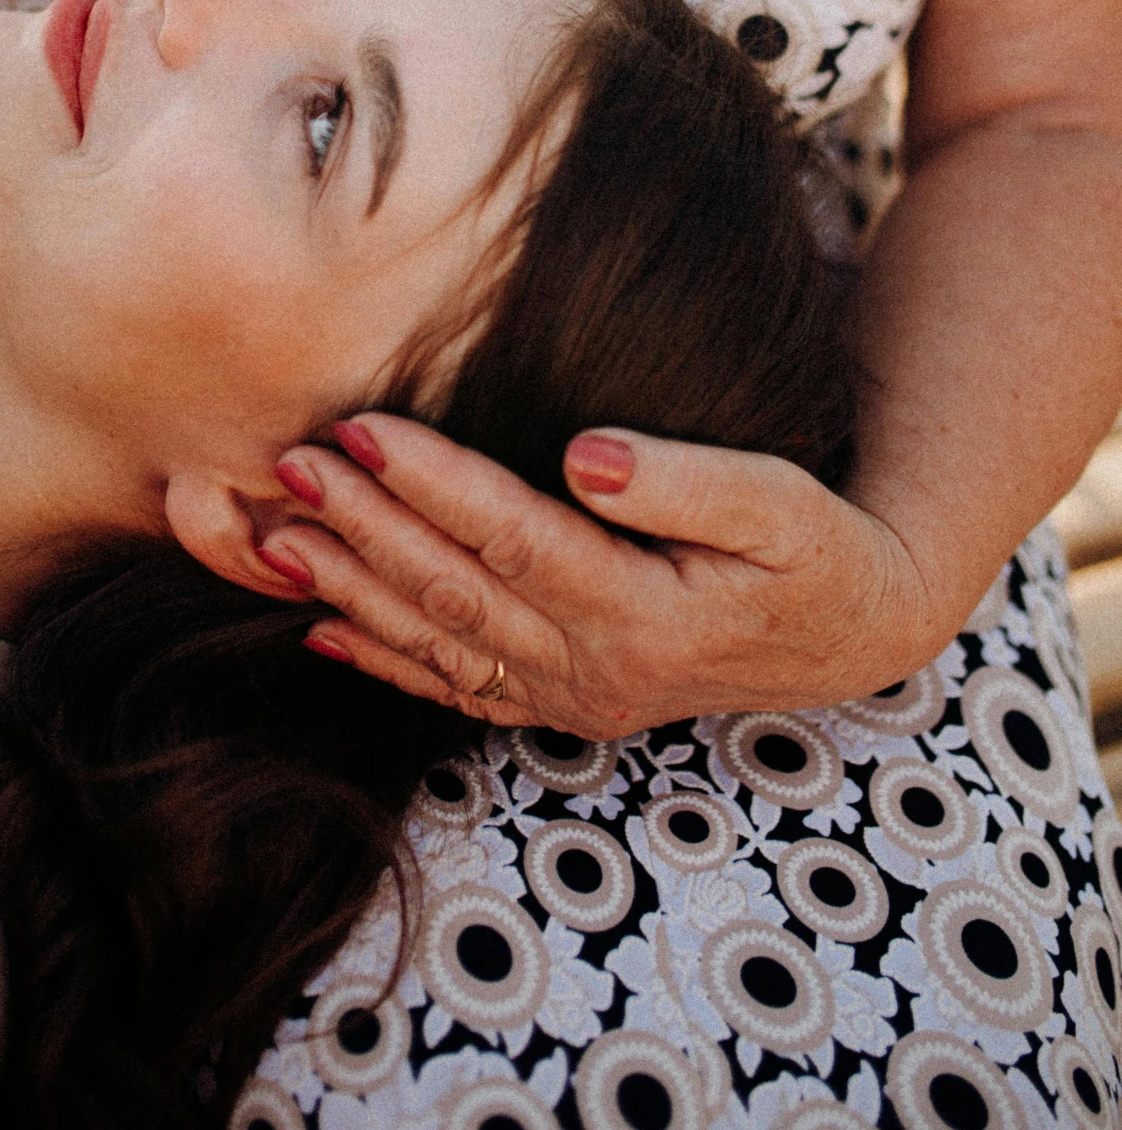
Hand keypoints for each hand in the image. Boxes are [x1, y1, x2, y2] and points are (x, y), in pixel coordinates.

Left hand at [263, 418, 942, 737]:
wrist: (853, 630)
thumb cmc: (818, 548)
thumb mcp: (780, 503)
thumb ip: (687, 481)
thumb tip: (587, 456)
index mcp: (642, 614)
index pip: (511, 538)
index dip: (431, 483)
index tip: (362, 428)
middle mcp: (594, 669)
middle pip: (453, 591)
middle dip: (364, 527)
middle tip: (289, 465)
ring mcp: (573, 695)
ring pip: (439, 641)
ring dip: (353, 588)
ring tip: (276, 537)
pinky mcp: (563, 700)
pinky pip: (456, 686)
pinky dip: (386, 657)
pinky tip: (323, 627)